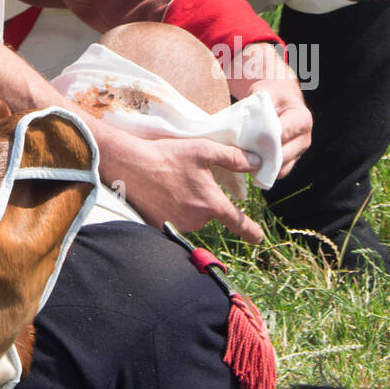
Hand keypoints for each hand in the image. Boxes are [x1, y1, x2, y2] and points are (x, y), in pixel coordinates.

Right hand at [97, 128, 265, 243]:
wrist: (131, 166)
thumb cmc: (168, 156)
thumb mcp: (203, 150)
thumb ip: (233, 157)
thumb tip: (257, 162)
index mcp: (211, 204)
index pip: (240, 224)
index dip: (252, 232)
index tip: (258, 238)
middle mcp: (198, 220)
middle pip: (210, 215)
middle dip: (204, 201)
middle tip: (188, 180)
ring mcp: (178, 227)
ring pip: (192, 218)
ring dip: (187, 205)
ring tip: (171, 184)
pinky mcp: (160, 228)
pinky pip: (173, 221)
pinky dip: (171, 210)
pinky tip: (160, 194)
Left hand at [224, 41, 311, 176]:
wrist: (280, 99)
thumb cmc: (271, 94)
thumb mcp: (265, 93)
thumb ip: (259, 107)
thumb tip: (247, 127)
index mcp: (302, 118)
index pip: (283, 134)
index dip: (264, 139)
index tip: (246, 139)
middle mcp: (305, 138)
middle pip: (283, 155)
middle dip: (261, 155)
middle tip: (241, 152)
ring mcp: (299, 151)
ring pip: (281, 168)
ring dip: (262, 165)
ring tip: (244, 157)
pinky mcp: (292, 161)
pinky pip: (278, 172)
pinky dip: (264, 170)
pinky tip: (250, 161)